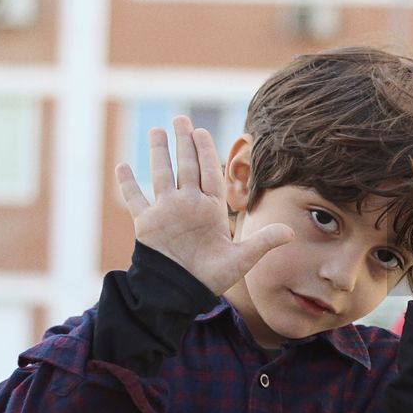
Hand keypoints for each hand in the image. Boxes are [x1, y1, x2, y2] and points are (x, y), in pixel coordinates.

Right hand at [116, 116, 291, 294]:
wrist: (182, 294)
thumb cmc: (211, 277)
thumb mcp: (241, 259)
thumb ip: (263, 242)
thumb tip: (290, 232)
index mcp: (209, 209)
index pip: (209, 173)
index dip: (206, 153)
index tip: (203, 132)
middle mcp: (187, 205)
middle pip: (185, 167)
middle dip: (183, 143)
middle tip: (181, 119)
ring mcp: (166, 212)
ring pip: (160, 175)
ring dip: (158, 153)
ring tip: (156, 130)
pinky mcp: (146, 223)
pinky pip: (135, 199)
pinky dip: (127, 183)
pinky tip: (122, 165)